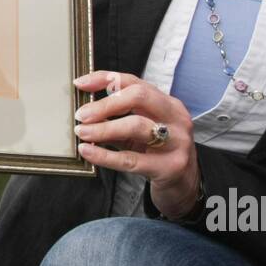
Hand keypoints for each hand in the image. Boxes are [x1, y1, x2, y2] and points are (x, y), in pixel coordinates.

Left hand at [72, 70, 200, 217]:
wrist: (185, 185)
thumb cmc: (159, 153)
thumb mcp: (142, 131)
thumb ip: (119, 119)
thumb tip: (85, 112)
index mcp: (168, 103)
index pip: (134, 82)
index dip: (105, 79)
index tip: (80, 83)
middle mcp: (176, 117)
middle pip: (138, 96)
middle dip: (105, 104)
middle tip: (81, 115)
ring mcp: (176, 141)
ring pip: (136, 126)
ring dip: (103, 128)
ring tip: (82, 133)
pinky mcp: (170, 167)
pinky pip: (132, 159)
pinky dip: (105, 155)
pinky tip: (88, 152)